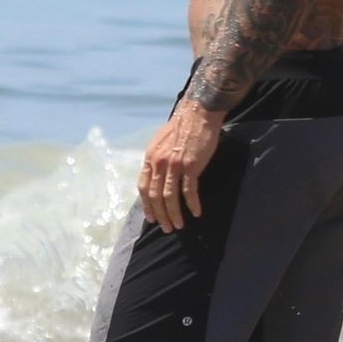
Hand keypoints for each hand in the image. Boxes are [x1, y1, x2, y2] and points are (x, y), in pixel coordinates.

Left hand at [137, 98, 225, 231]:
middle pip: (155, 196)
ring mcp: (174, 165)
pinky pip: (189, 191)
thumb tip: (157, 176)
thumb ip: (157, 159)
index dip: (147, 205)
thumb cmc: (182, 127)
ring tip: (179, 225)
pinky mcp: (190, 166)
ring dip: (174, 214)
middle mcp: (159, 163)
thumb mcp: (161, 142)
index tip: (152, 218)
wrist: (198, 113)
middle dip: (160, 215)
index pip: (143, 187)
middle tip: (167, 228)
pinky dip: (191, 204)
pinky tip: (196, 212)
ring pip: (170, 197)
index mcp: (150, 158)